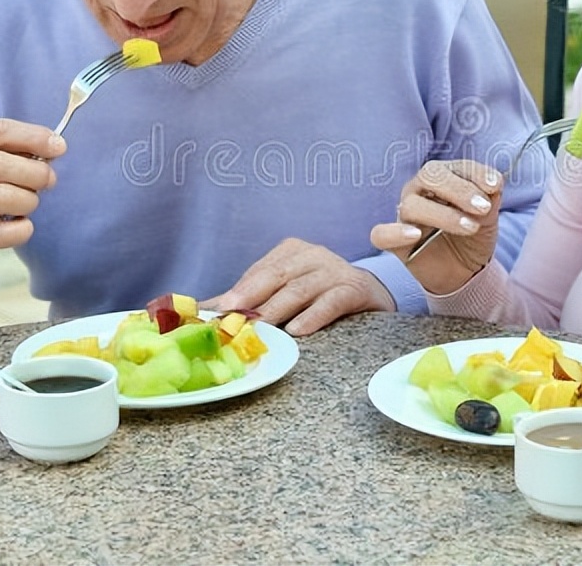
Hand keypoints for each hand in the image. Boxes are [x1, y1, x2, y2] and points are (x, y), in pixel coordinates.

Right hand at [0, 118, 65, 271]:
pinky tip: (20, 225)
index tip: (58, 146)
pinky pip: (4, 232)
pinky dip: (23, 229)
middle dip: (35, 172)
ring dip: (29, 200)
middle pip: (1, 163)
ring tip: (28, 203)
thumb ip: (4, 149)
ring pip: (5, 196)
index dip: (33, 136)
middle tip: (49, 179)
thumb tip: (53, 146)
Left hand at [203, 238, 395, 335]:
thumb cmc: (322, 295)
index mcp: (291, 252)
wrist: (373, 295)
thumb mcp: (286, 292)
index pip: (259, 272)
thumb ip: (252, 300)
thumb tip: (207, 310)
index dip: (236, 291)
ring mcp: (335, 270)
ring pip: (301, 288)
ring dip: (278, 308)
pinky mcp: (356, 289)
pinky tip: (298, 330)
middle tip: (229, 317)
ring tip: (260, 327)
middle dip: (250, 296)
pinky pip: (332, 301)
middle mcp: (312, 255)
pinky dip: (314, 315)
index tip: (213, 312)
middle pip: (276, 275)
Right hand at [369, 160, 502, 294]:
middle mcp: (419, 191)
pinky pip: (382, 234)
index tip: (495, 186)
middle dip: (459, 190)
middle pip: (429, 177)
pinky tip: (416, 235)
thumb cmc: (473, 235)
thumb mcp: (488, 216)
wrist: (464, 270)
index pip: (454, 166)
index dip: (475, 173)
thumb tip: (493, 184)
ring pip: (412, 205)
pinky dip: (396, 233)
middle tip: (483, 207)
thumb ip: (490, 198)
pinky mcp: (393, 242)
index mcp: (442, 178)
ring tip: (470, 227)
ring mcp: (404, 215)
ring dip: (443, 215)